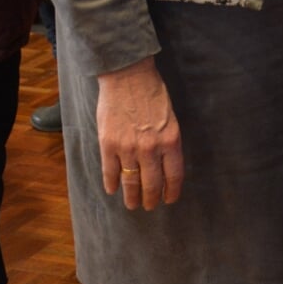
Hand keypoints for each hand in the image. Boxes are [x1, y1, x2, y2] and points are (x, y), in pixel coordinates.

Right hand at [96, 56, 183, 209]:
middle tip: (149, 206)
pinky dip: (111, 183)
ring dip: (131, 196)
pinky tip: (112, 190)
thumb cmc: (153, 94)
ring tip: (132, 204)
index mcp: (171, 140)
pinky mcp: (108, 144)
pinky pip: (110, 171)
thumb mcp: (170, 118)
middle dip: (151, 198)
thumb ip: (168, 142)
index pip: (174, 175)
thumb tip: (165, 165)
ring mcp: (128, 148)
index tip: (169, 200)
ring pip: (130, 181)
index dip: (171, 191)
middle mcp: (151, 148)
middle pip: (152, 183)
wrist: (128, 77)